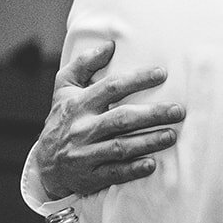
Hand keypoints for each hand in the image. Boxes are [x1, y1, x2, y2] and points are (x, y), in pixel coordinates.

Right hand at [35, 41, 183, 199]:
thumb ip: (84, 64)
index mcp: (78, 104)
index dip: (137, 79)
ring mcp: (84, 154)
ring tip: (171, 135)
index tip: (162, 73)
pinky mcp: (89, 177)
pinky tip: (152, 165)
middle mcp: (81, 128)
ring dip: (148, 142)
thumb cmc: (64, 119)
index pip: (111, 87)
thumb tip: (109, 45)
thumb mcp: (64, 89)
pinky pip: (113, 173)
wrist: (44, 164)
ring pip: (120, 147)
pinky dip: (132, 170)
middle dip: (152, 114)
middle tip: (178, 111)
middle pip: (121, 118)